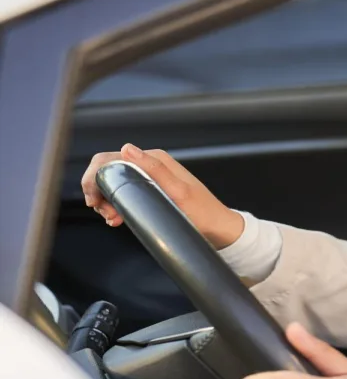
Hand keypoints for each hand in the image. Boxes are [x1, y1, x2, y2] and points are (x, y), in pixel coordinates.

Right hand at [81, 143, 244, 247]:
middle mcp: (150, 165)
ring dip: (106, 201)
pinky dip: (114, 206)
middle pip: (108, 171)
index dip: (96, 178)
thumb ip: (154, 169)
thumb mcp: (178, 193)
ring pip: (112, 183)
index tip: (96, 201)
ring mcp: (149, 178)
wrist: (218, 229)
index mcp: (155, 160)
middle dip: (98, 191)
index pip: (111, 159)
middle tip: (104, 212)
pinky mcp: (149, 191)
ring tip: (113, 218)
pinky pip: (123, 194)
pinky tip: (117, 218)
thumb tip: (127, 149)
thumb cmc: (203, 213)